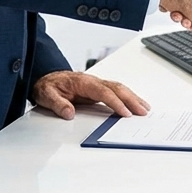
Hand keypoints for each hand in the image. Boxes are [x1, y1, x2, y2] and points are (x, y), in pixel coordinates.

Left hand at [31, 70, 149, 119]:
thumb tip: (68, 113)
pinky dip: (128, 97)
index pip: (103, 91)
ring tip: (144, 109)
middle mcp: (93, 81)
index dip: (115, 102)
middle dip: (131, 99)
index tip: (124, 112)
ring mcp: (97, 85)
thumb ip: (57, 104)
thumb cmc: (48, 86)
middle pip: (116, 88)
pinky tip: (135, 104)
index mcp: (83, 82)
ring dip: (133, 98)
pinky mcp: (99, 90)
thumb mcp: (47, 95)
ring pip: (119, 88)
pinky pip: (117, 91)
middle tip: (142, 112)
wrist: (47, 80)